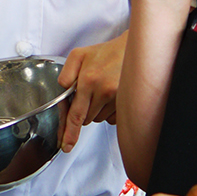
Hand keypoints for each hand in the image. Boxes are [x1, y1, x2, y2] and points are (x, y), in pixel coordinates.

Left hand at [58, 33, 125, 148]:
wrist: (133, 49)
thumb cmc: (106, 52)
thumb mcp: (79, 55)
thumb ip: (66, 73)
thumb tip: (63, 90)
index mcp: (89, 80)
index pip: (76, 114)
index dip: (70, 133)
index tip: (66, 146)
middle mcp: (104, 91)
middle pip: (87, 118)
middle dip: (85, 110)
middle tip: (90, 92)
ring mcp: (119, 98)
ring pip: (100, 119)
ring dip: (98, 110)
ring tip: (103, 89)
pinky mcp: (129, 104)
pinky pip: (113, 118)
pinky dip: (110, 112)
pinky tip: (112, 96)